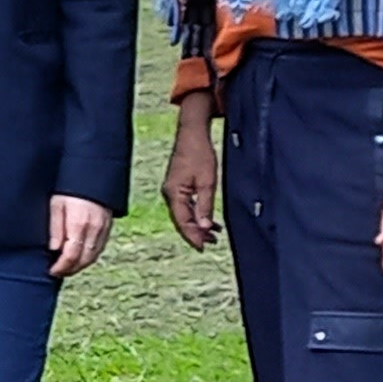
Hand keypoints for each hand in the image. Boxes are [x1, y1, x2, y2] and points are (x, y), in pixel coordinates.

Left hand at [47, 193, 113, 279]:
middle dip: (71, 269)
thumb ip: (55, 228)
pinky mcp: (108, 226)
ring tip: (67, 267)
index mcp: (79, 225)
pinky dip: (90, 256)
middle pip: (84, 259)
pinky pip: (100, 247)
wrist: (92, 174)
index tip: (52, 271)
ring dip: (81, 265)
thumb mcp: (56, 205)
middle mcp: (94, 229)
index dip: (61, 267)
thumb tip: (54, 249)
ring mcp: (103, 228)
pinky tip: (80, 256)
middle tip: (58, 272)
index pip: (71, 255)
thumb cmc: (69, 188)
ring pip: (94, 256)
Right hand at [163, 108, 218, 250]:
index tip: (203, 247)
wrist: (192, 134)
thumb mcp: (207, 182)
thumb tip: (204, 226)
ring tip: (213, 235)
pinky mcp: (178, 186)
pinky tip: (209, 220)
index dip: (193, 236)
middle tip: (212, 243)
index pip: (182, 221)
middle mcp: (169, 193)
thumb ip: (205, 205)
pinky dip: (196, 214)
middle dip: (196, 233)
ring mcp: (172, 189)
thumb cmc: (200, 154)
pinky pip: (185, 205)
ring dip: (197, 225)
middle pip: (181, 220)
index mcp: (174, 193)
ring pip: (184, 214)